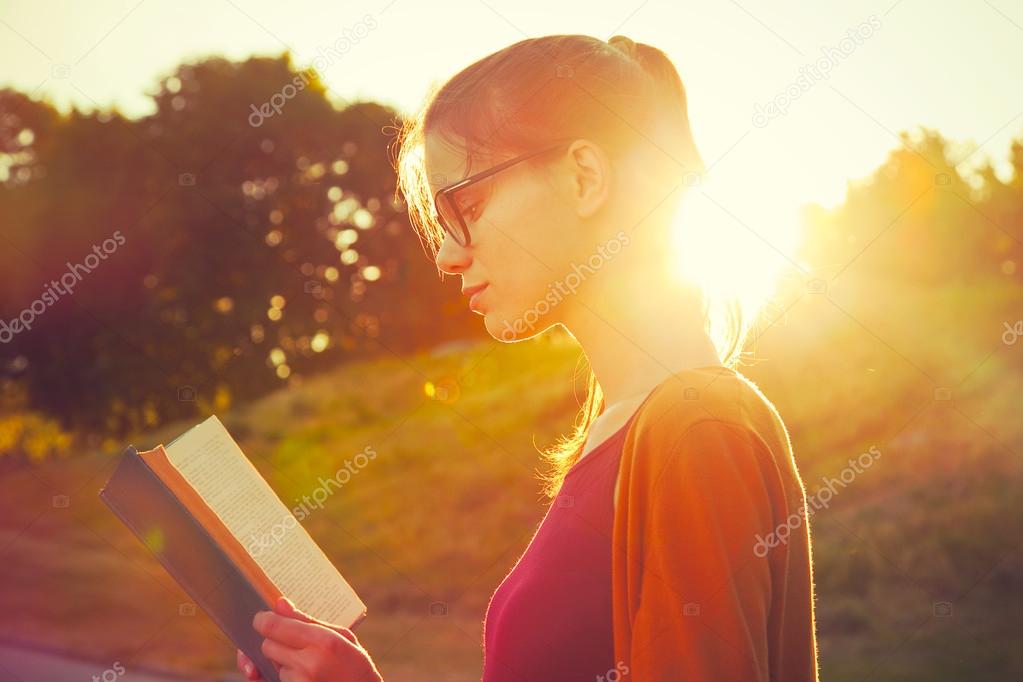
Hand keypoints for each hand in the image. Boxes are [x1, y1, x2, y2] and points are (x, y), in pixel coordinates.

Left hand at [238, 597, 381, 681]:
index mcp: (322, 643)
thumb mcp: (341, 636)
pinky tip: (293, 672)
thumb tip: (279, 603)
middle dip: (275, 641)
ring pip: (272, 664)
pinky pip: (271, 680)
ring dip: (281, 661)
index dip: (264, 620)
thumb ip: (307, 620)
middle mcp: (308, 665)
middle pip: (268, 645)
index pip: (274, 627)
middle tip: (290, 641)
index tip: (263, 618)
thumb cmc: (356, 665)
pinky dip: (277, 675)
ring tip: (306, 664)